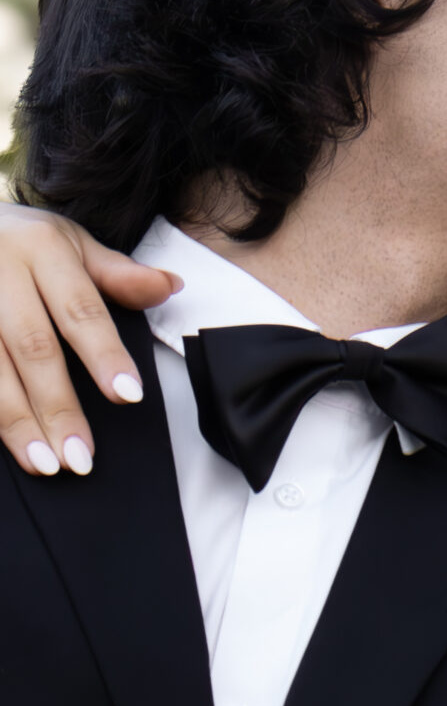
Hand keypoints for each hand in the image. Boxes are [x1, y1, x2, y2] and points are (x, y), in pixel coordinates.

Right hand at [0, 206, 179, 476]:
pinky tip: (5, 445)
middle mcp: (0, 270)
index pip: (81, 310)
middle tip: (81, 457)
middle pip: (33, 347)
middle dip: (59, 406)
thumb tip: (170, 286)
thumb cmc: (21, 242)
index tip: (128, 396)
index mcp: (42, 248)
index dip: (105, 355)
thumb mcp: (70, 242)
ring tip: (44, 463)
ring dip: (16, 421)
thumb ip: (118, 274)